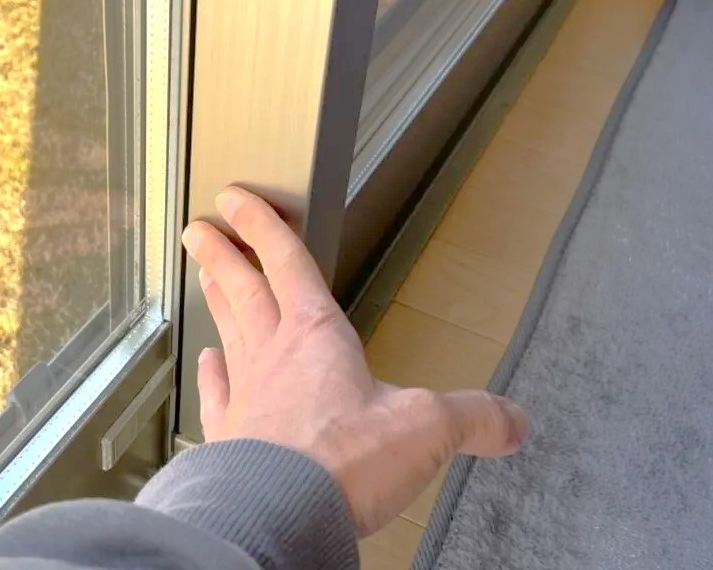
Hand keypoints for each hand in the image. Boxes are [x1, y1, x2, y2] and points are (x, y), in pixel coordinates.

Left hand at [181, 187, 527, 536]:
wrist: (279, 515)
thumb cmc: (343, 462)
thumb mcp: (428, 428)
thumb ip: (472, 417)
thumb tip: (512, 421)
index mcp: (316, 335)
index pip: (286, 262)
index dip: (262, 225)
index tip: (236, 198)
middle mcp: (273, 357)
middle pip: (243, 290)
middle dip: (224, 255)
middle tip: (200, 230)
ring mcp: (246, 398)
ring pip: (229, 332)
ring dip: (216, 302)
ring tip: (205, 277)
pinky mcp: (229, 440)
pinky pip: (216, 395)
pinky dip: (211, 376)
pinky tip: (208, 364)